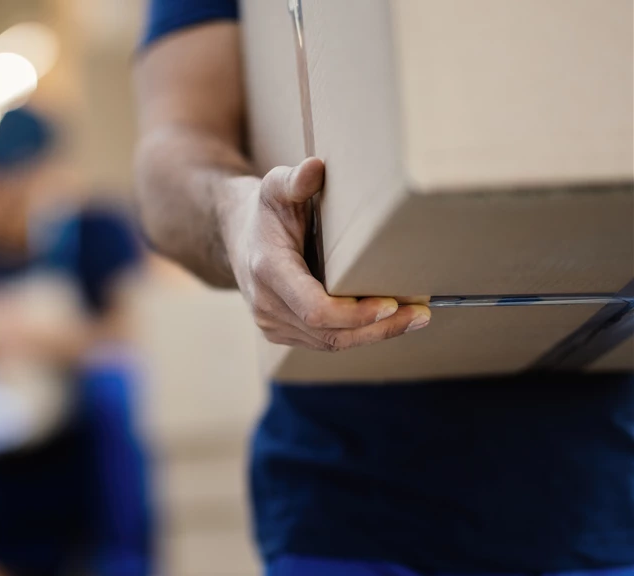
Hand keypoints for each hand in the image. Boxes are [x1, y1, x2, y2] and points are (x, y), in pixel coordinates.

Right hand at [222, 158, 430, 351]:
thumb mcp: (275, 187)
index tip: (391, 304)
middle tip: (420, 315)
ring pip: (330, 343)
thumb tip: (315, 167)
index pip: (315, 308)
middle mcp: (266, 304)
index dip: (355, 313)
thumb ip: (295, 181)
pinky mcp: (281, 332)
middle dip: (378, 328)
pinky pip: (324, 342)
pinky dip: (357, 334)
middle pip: (330, 333)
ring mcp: (272, 323)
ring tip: (413, 319)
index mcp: (268, 271)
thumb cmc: (265, 210)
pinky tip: (385, 322)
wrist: (236, 236)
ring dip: (373, 335)